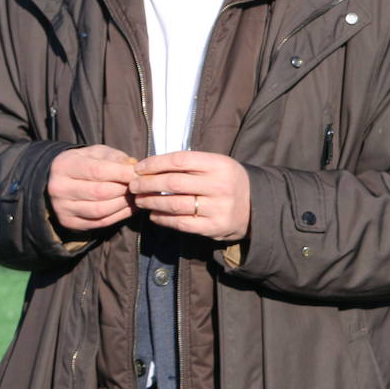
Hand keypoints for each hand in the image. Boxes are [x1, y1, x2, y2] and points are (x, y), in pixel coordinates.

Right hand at [47, 145, 138, 230]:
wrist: (61, 180)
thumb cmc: (85, 163)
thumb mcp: (97, 153)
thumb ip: (115, 158)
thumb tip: (134, 168)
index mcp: (64, 166)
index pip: (97, 171)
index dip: (121, 173)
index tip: (138, 173)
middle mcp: (59, 188)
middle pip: (100, 192)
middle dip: (124, 189)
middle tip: (139, 186)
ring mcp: (62, 208)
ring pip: (100, 210)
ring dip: (123, 204)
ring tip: (135, 196)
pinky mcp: (70, 222)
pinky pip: (100, 222)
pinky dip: (119, 215)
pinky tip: (129, 207)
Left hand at [131, 150, 251, 241]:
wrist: (255, 207)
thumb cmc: (228, 181)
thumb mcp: (217, 165)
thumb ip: (190, 164)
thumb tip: (151, 167)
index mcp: (219, 165)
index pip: (180, 160)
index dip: (155, 163)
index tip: (139, 168)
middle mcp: (219, 186)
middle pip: (173, 182)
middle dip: (147, 183)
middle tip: (133, 185)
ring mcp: (217, 208)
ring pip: (174, 204)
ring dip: (151, 201)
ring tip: (140, 200)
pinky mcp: (213, 228)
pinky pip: (180, 223)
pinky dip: (162, 219)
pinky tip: (154, 214)